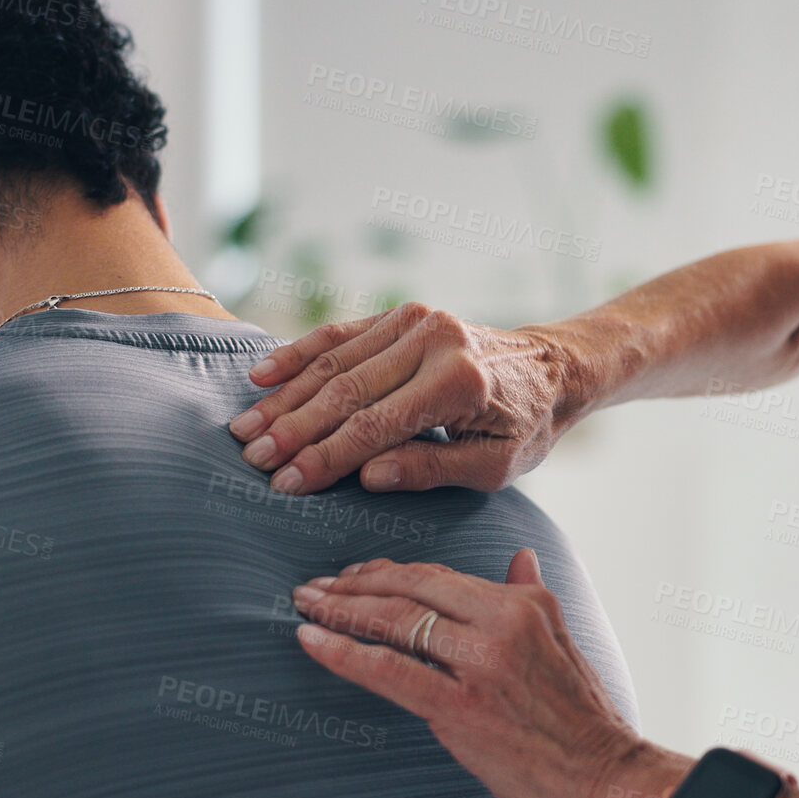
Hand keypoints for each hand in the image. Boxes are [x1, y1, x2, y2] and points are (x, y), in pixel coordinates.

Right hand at [228, 303, 583, 494]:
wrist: (553, 369)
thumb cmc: (525, 428)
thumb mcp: (493, 467)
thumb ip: (430, 470)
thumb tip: (367, 477)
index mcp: (459, 385)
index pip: (374, 427)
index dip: (324, 459)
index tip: (285, 484)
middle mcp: (435, 343)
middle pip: (345, 391)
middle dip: (293, 428)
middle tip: (252, 458)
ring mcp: (417, 322)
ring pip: (335, 361)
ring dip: (285, 396)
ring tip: (245, 427)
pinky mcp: (405, 314)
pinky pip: (342, 334)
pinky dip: (299, 354)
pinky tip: (262, 376)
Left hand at [290, 551, 676, 797]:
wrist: (609, 780)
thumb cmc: (585, 723)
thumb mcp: (566, 644)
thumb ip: (533, 596)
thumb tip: (522, 558)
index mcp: (525, 603)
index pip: (439, 577)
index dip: (388, 574)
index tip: (354, 576)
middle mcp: (503, 620)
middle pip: (411, 589)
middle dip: (354, 585)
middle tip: (313, 587)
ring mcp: (481, 662)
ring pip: (395, 621)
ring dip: (340, 611)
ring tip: (304, 607)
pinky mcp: (461, 706)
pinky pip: (390, 670)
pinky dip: (344, 652)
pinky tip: (311, 640)